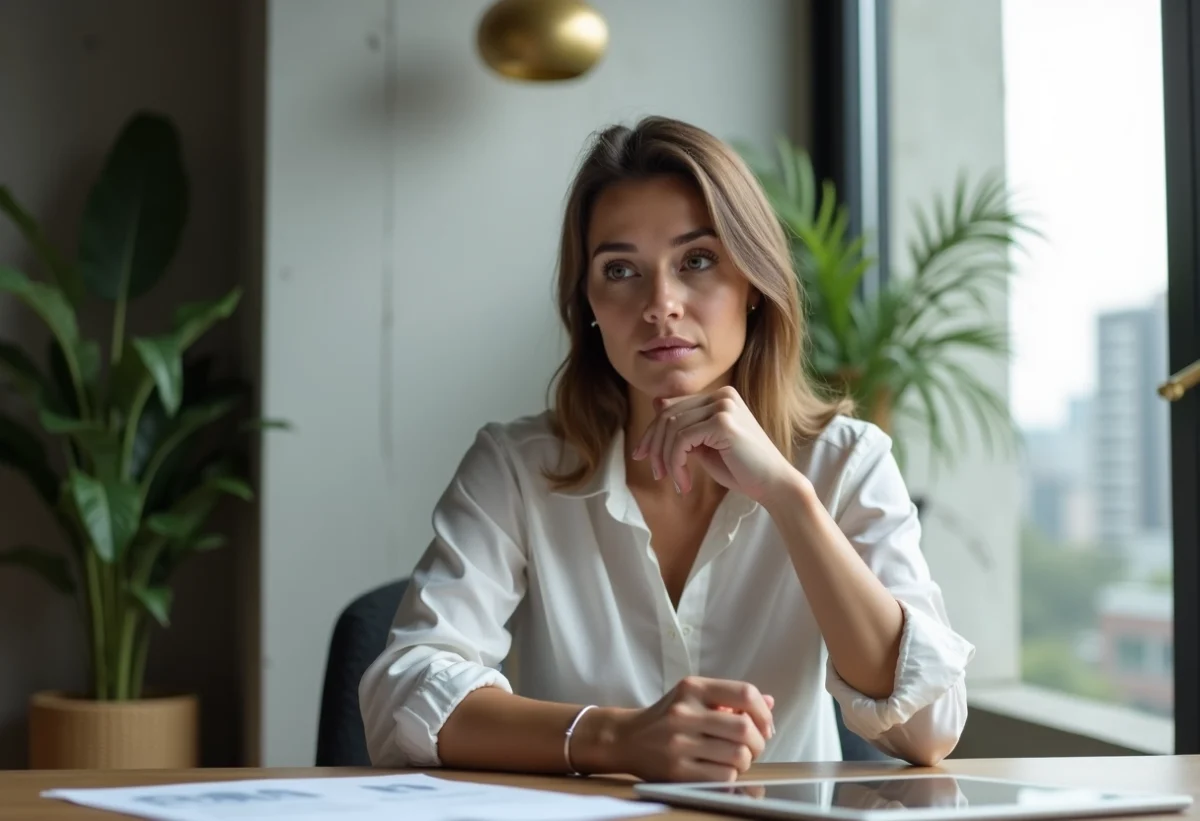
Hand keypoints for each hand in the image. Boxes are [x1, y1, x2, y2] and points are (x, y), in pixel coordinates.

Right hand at [608, 676, 774, 782]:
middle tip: (753, 747)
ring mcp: (679, 742)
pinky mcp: (676, 770)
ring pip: (737, 756)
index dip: (763, 712)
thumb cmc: (666, 718)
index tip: (765, 725)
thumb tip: (769, 703)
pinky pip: (723, 777)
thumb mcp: (694, 698)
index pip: (744, 693)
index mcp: (692, 688)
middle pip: (744, 728)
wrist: (626, 739)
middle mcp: (685, 712)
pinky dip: (730, 776)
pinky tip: (721, 770)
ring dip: (745, 761)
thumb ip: (730, 699)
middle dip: (758, 742)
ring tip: (735, 759)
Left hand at [632, 386, 801, 501]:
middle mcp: (722, 395)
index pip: (672, 407)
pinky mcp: (723, 423)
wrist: (774, 484)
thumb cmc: (741, 468)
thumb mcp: (704, 445)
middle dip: (654, 446)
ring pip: (672, 428)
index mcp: (720, 397)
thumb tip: (656, 404)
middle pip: (668, 415)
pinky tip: (684, 483)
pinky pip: (682, 440)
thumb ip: (684, 428)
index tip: (642, 456)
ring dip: (667, 460)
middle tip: (656, 473)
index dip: (652, 432)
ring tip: (675, 482)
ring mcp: (723, 406)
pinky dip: (676, 464)